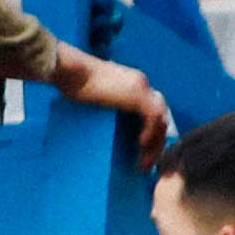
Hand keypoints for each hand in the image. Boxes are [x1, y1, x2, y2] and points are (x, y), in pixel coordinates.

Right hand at [60, 52, 171, 166]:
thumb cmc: (76, 82)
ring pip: (161, 120)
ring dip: (155, 144)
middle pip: (161, 117)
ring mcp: (142, 89)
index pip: (154, 109)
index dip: (153, 131)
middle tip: (147, 163)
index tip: (144, 151)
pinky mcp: (137, 95)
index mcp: (134, 84)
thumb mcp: (97, 95)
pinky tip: (140, 145)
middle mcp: (142, 85)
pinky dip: (149, 134)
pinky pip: (152, 118)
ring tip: (144, 163)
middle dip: (157, 143)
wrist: (73, 71)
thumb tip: (105, 120)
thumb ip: (108, 103)